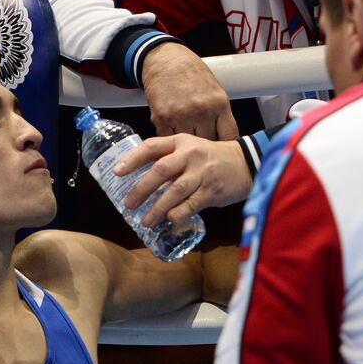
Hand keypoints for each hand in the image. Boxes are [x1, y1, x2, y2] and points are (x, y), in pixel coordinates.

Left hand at [113, 135, 250, 225]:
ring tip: (145, 220)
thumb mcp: (189, 149)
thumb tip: (139, 180)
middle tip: (129, 204)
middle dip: (142, 188)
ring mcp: (202, 173)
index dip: (132, 159)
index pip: (151, 147)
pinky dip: (179, 213)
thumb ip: (168, 160)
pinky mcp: (212, 190)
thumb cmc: (210, 158)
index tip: (117, 172)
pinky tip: (169, 220)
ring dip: (158, 207)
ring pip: (175, 190)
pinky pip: (192, 204)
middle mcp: (190, 155)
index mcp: (180, 142)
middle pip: (161, 170)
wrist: (245, 163)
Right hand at [140, 44, 238, 139]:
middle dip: (205, 143)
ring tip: (185, 132)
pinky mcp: (162, 118)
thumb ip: (220, 114)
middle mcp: (202, 110)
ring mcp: (181, 115)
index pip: (230, 136)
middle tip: (200, 139)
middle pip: (208, 142)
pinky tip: (172, 128)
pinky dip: (170, 137)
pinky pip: (169, 139)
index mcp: (219, 103)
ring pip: (188, 143)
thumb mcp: (215, 90)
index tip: (222, 149)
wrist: (165, 59)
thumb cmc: (190, 72)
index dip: (226, 145)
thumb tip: (224, 138)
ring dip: (186, 141)